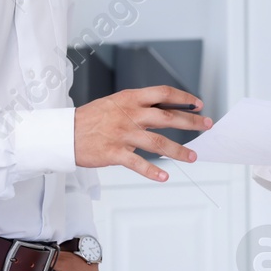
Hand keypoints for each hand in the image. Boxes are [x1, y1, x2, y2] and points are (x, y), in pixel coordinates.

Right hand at [74, 86, 212, 181]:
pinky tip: (165, 177)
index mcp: (130, 99)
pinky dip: (152, 171)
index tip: (198, 103)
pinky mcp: (114, 153)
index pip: (163, 93)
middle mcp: (129, 114)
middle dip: (191, 122)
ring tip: (193, 157)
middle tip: (206, 126)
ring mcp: (122, 134)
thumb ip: (138, 106)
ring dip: (179, 150)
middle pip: (167, 117)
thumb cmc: (91, 119)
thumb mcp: (115, 103)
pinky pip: (138, 163)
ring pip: (158, 142)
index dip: (183, 97)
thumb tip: (163, 110)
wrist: (64, 133)